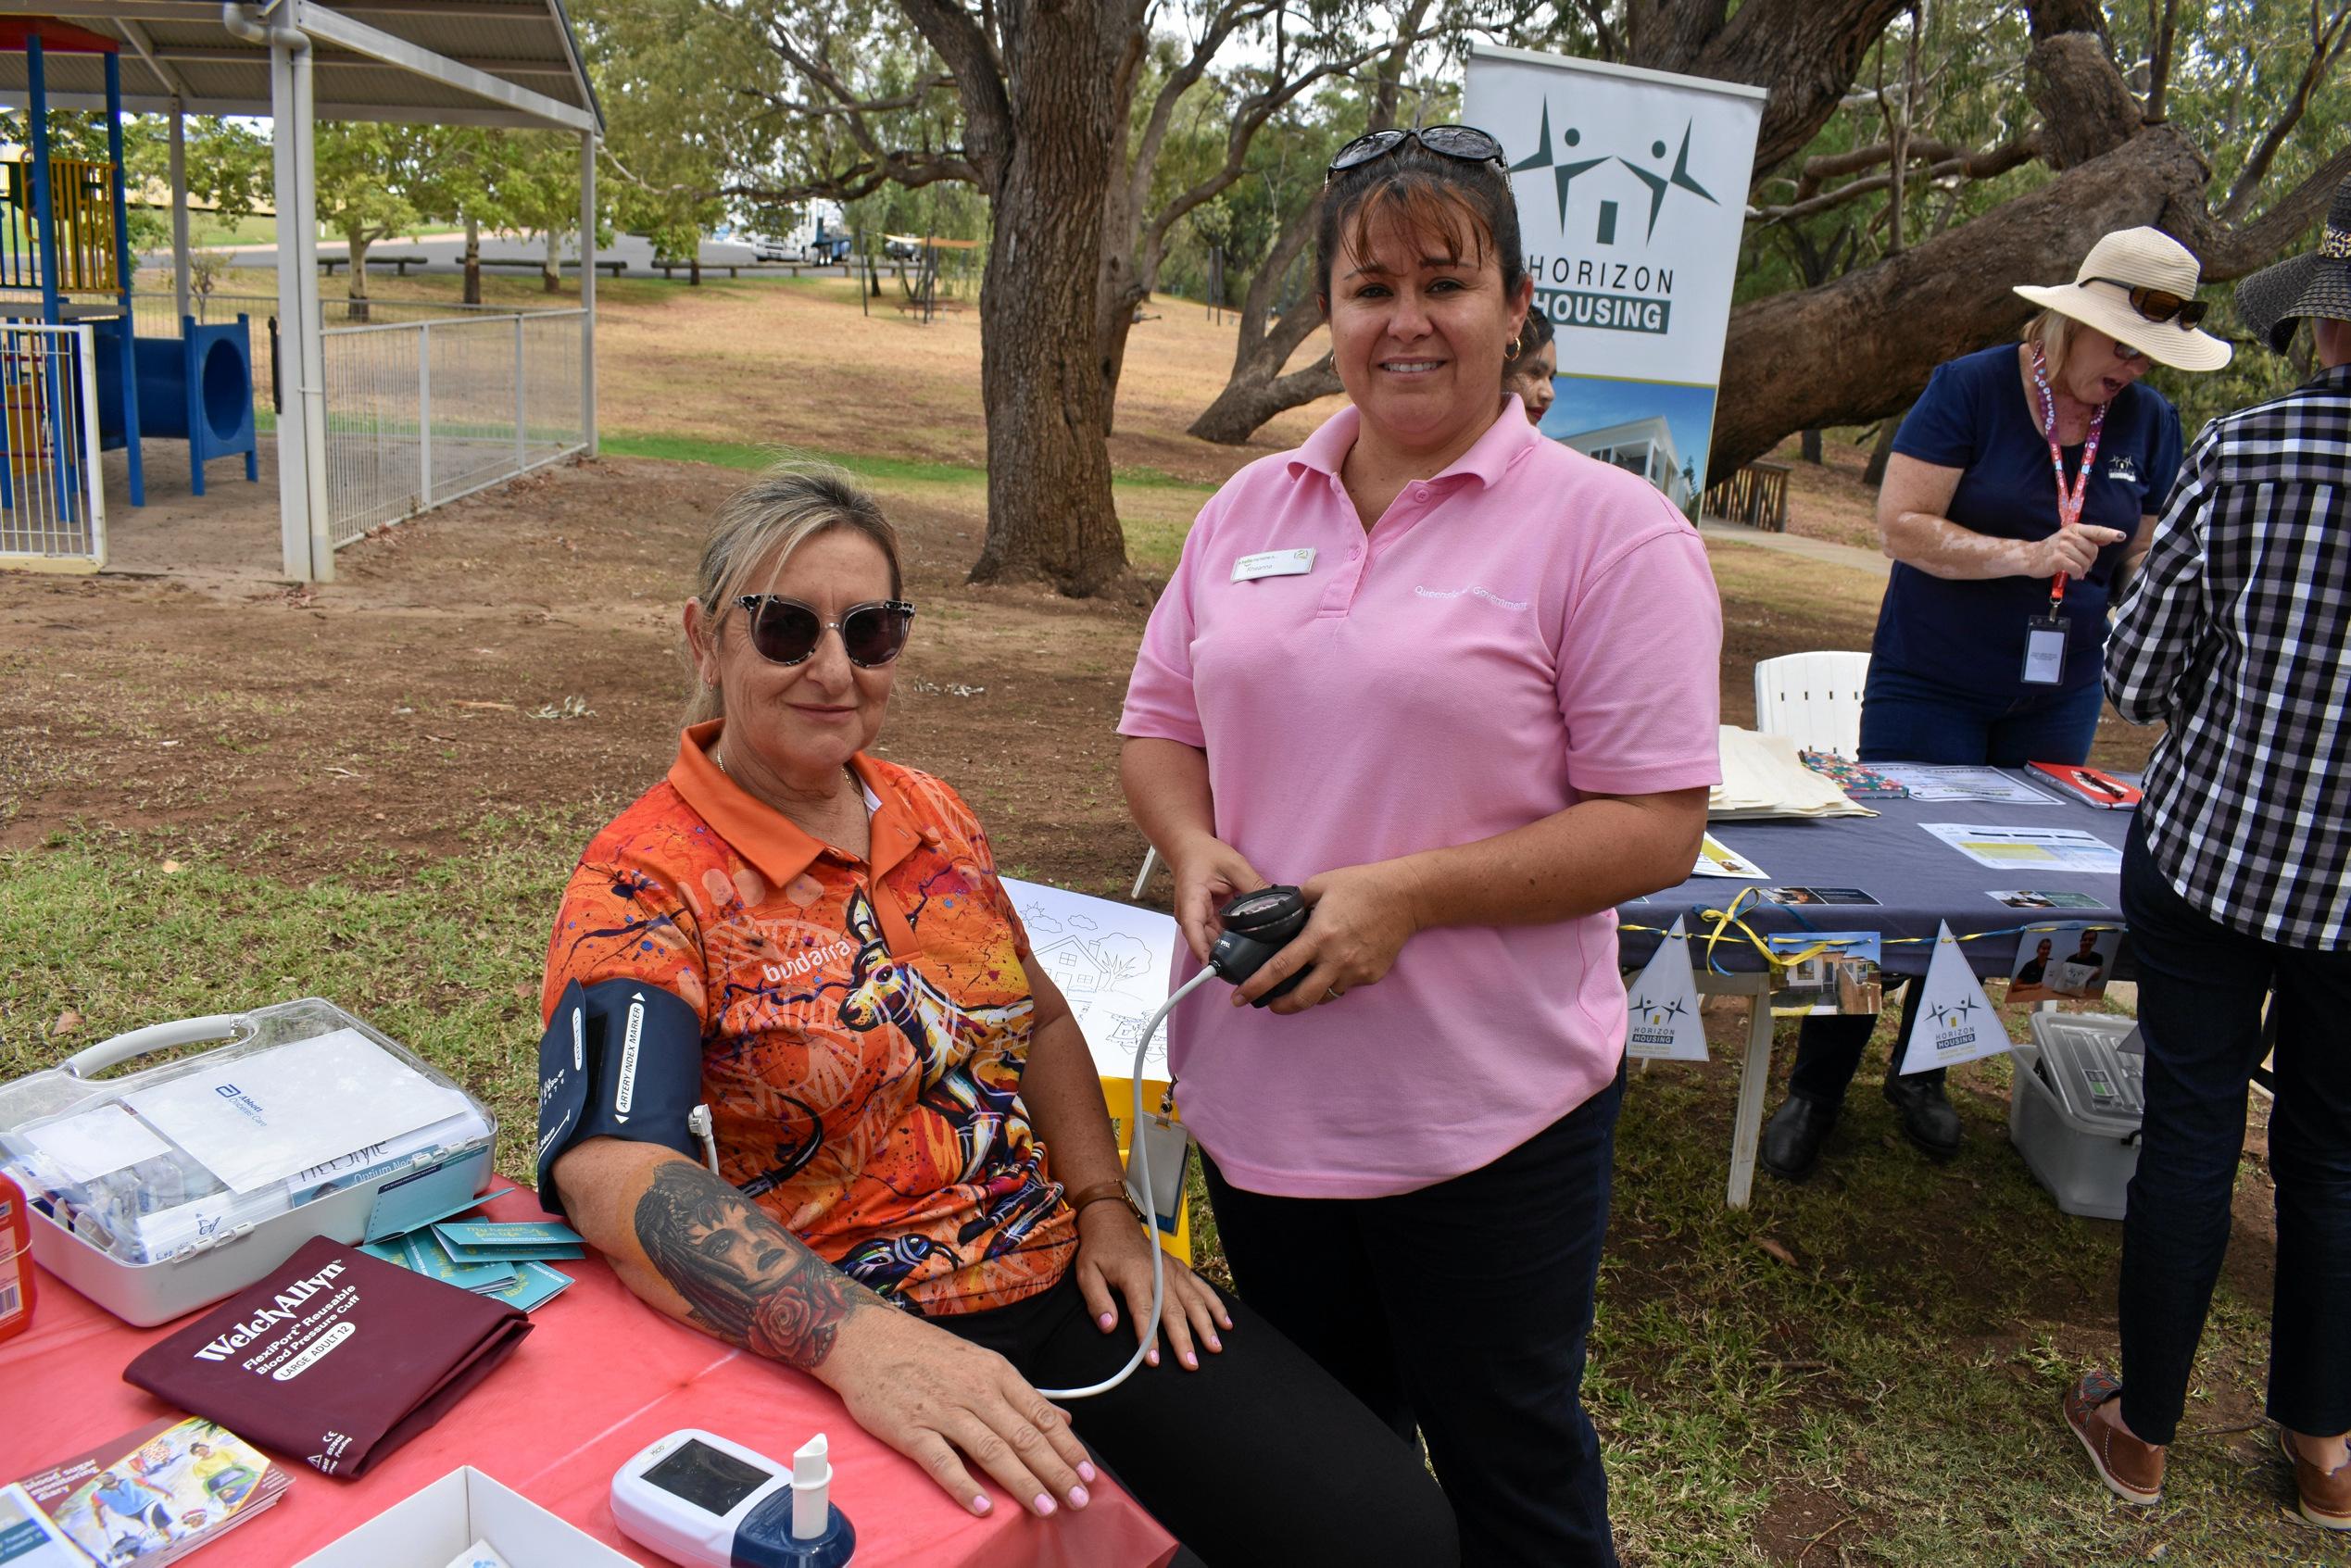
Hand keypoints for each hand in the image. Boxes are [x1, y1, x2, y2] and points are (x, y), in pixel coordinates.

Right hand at [822, 1306, 1095, 1518]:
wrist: (868, 1340)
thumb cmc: (926, 1352)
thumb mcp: (981, 1363)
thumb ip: (1022, 1395)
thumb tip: (1063, 1419)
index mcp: (996, 1374)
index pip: (1042, 1416)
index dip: (1069, 1449)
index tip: (1090, 1475)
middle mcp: (976, 1392)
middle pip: (1025, 1437)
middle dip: (1056, 1472)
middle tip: (1079, 1500)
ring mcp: (943, 1411)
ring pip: (993, 1451)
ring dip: (1023, 1483)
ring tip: (1045, 1508)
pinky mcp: (911, 1430)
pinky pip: (943, 1463)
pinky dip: (966, 1486)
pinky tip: (985, 1507)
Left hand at [1071, 1197, 1231, 1371]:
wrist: (1114, 1223)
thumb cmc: (1100, 1251)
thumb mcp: (1087, 1274)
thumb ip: (1097, 1301)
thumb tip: (1108, 1326)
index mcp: (1134, 1275)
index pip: (1144, 1312)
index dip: (1149, 1338)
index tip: (1154, 1361)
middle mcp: (1159, 1273)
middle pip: (1174, 1311)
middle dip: (1184, 1340)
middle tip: (1191, 1364)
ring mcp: (1173, 1270)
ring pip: (1195, 1301)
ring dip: (1206, 1325)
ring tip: (1215, 1348)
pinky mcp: (1181, 1269)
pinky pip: (1203, 1288)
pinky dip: (1216, 1305)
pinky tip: (1226, 1323)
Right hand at [1169, 834, 1268, 962]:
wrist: (1189, 849)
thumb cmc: (1205, 854)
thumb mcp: (1234, 865)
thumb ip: (1253, 885)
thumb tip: (1274, 906)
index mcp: (1191, 900)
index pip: (1193, 930)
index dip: (1203, 950)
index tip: (1215, 966)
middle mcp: (1190, 915)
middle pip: (1205, 942)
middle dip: (1225, 955)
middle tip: (1251, 965)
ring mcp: (1197, 920)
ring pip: (1213, 942)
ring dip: (1230, 950)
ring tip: (1254, 957)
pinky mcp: (1205, 921)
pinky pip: (1218, 935)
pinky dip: (1232, 940)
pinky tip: (1249, 944)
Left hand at [1231, 860, 1422, 1014]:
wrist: (1406, 897)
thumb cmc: (1362, 885)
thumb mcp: (1320, 884)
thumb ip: (1296, 902)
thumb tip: (1279, 914)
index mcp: (1319, 936)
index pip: (1280, 968)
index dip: (1257, 986)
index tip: (1240, 996)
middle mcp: (1336, 959)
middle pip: (1302, 998)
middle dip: (1280, 1006)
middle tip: (1269, 1004)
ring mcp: (1356, 971)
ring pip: (1325, 996)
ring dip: (1308, 996)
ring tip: (1299, 987)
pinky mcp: (1371, 975)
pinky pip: (1346, 986)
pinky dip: (1334, 982)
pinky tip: (1332, 968)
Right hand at [2028, 526, 2126, 578]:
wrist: (2030, 557)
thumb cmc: (2052, 549)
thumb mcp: (2070, 540)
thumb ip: (2089, 539)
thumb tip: (2110, 538)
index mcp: (2074, 529)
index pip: (2096, 531)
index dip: (2109, 533)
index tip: (2122, 536)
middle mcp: (2069, 535)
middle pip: (2093, 550)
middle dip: (2090, 560)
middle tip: (2082, 564)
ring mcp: (2063, 546)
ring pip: (2085, 561)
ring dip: (2083, 569)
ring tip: (2075, 570)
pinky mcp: (2058, 559)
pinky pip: (2077, 568)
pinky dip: (2076, 574)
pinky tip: (2072, 575)